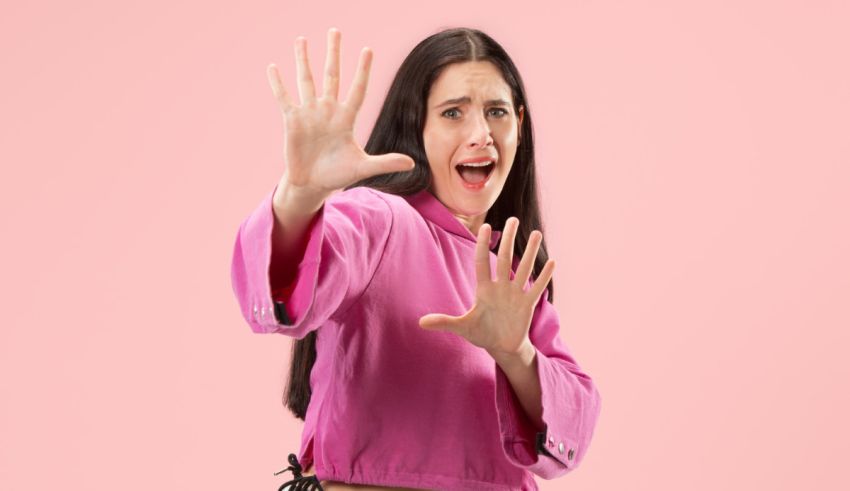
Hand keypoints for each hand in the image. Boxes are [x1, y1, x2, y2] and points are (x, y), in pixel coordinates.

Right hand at [267, 28, 414, 199]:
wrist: (312, 184)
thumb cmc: (338, 175)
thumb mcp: (362, 168)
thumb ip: (385, 162)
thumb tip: (412, 165)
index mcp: (346, 118)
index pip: (357, 89)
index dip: (363, 71)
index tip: (368, 50)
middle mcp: (328, 110)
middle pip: (331, 76)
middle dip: (333, 53)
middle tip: (334, 31)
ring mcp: (309, 113)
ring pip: (306, 80)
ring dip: (303, 60)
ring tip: (301, 39)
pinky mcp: (292, 120)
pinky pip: (284, 98)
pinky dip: (278, 83)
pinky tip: (273, 67)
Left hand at [418, 217, 555, 357]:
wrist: (501, 347)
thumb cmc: (481, 334)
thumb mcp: (462, 327)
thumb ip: (444, 322)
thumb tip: (420, 323)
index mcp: (484, 289)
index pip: (482, 262)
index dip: (483, 245)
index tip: (485, 226)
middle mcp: (501, 287)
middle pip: (505, 259)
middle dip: (509, 239)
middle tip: (513, 219)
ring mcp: (515, 294)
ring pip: (524, 268)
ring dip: (531, 251)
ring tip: (537, 233)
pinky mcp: (527, 305)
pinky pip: (537, 288)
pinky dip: (544, 276)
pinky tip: (551, 261)